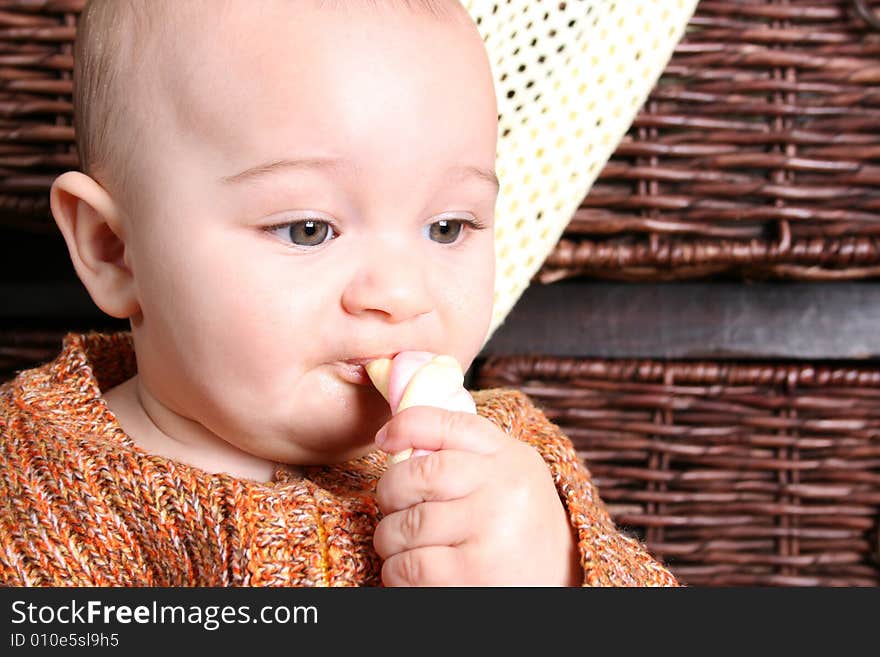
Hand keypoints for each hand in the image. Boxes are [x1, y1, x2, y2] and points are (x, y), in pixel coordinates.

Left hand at [373, 405, 580, 585]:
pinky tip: (409, 572)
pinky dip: (396, 572)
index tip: (386, 440)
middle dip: (390, 493)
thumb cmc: (520, 528)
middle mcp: (504, 488)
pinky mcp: (472, 572)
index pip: (447, 424)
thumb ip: (467, 455)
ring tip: (401, 547)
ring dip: (389, 540)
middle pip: (416, 475)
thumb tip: (398, 437)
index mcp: (509, 457)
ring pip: (405, 525)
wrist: (563, 583)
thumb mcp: (508, 478)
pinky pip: (409, 566)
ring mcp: (490, 529)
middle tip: (393, 509)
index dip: (405, 426)